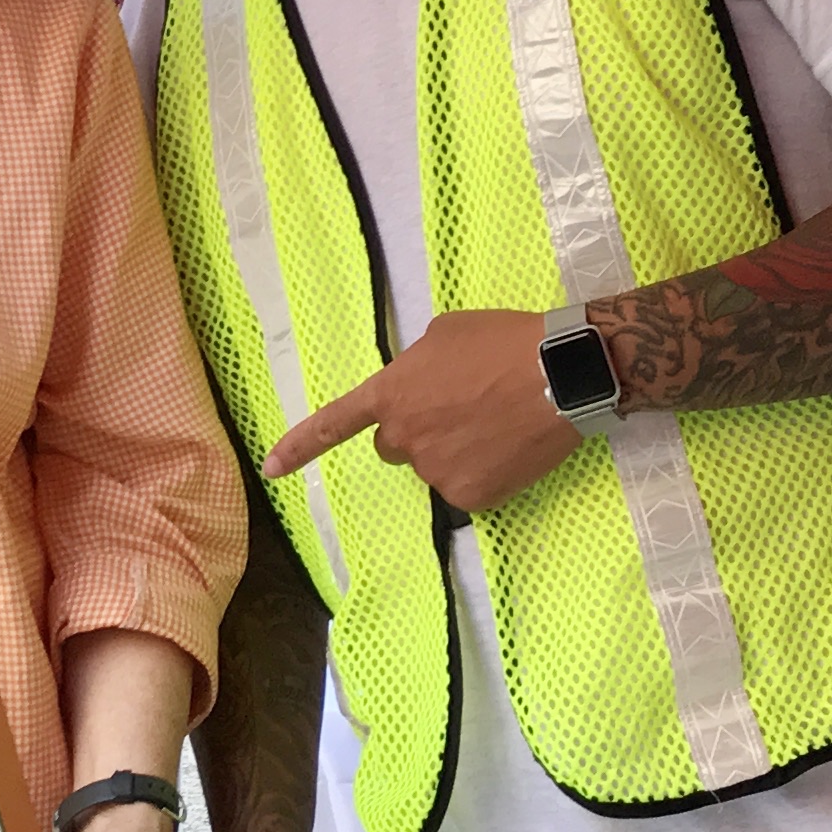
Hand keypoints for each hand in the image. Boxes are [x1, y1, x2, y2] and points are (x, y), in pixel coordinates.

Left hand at [262, 307, 581, 512]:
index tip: (270, 469)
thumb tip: (423, 384)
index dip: (299, 447)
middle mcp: (404, 439)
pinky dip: (485, 473)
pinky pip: (468, 488)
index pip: (334, 424)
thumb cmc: (503, 341)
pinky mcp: (472, 497)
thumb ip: (418, 363)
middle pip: (394, 447)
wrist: (561, 374)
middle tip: (460, 411)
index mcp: (391, 394)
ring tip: (496, 422)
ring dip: (456, 451)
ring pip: (436, 467)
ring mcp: (436, 472)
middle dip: (417, 433)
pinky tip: (509, 447)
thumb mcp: (446, 334)